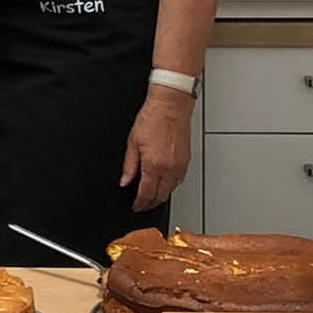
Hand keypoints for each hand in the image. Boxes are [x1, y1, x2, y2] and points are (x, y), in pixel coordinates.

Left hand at [119, 86, 193, 211]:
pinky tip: (163, 182)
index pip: (147, 193)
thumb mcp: (132, 142)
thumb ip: (129, 166)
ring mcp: (180, 165)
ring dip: (161, 195)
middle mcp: (170, 168)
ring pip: (171, 189)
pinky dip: (170, 185)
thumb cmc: (152, 118)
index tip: (136, 206)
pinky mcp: (187, 160)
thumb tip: (125, 181)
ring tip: (151, 195)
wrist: (170, 105)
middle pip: (161, 196)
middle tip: (142, 204)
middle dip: (151, 203)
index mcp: (154, 165)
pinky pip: (179, 180)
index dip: (140, 203)